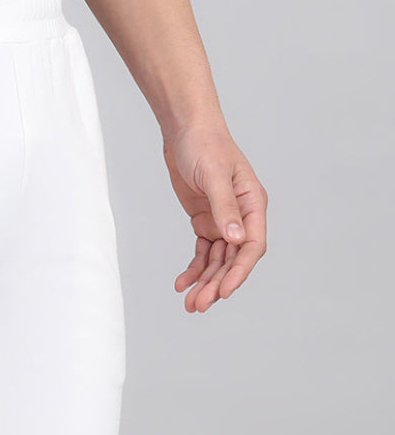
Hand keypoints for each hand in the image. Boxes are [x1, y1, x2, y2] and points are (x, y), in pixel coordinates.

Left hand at [161, 122, 267, 312]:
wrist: (184, 130)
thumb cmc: (205, 144)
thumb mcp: (214, 175)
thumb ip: (225, 208)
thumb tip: (235, 239)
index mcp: (252, 203)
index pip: (253, 245)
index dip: (239, 271)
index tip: (224, 291)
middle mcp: (241, 216)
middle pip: (233, 259)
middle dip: (217, 283)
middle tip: (200, 305)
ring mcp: (223, 221)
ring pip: (217, 261)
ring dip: (204, 282)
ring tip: (190, 303)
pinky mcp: (205, 222)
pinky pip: (202, 253)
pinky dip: (193, 269)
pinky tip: (182, 284)